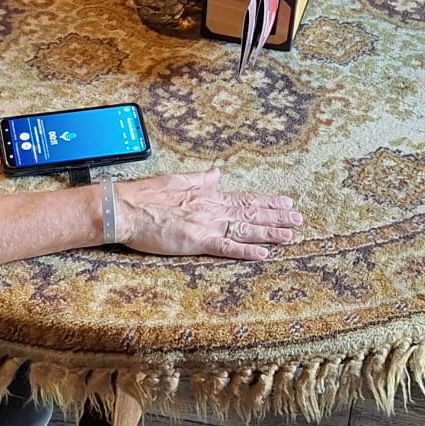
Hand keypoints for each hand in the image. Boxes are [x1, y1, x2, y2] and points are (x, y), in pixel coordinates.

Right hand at [115, 169, 303, 260]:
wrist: (125, 208)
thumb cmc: (145, 196)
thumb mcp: (176, 180)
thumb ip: (200, 178)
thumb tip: (216, 172)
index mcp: (207, 196)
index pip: (244, 199)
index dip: (267, 202)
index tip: (286, 203)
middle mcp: (212, 209)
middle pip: (251, 213)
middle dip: (277, 217)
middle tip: (299, 219)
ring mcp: (206, 225)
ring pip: (245, 228)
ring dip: (269, 232)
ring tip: (290, 235)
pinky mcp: (196, 241)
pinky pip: (226, 247)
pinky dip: (246, 250)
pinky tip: (263, 253)